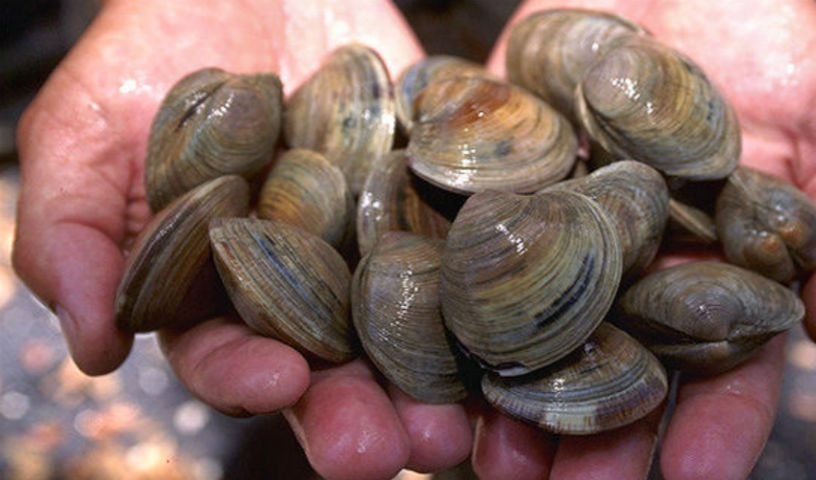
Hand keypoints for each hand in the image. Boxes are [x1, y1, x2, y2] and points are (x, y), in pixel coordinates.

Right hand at [13, 1, 472, 478]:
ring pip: (412, 339)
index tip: (277, 381)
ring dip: (439, 389)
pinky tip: (520, 334)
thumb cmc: (155, 50)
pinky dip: (494, 297)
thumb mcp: (89, 125)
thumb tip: (91, 350)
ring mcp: (378, 253)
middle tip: (395, 450)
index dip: (246, 377)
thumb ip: (73, 230)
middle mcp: (306, 292)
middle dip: (361, 417)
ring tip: (462, 426)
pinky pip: (470, 257)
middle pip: (334, 373)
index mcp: (218, 293)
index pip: (228, 356)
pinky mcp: (436, 212)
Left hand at [482, 0, 815, 477]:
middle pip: (614, 375)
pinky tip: (429, 349)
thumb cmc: (770, 37)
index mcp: (717, 279)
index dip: (715, 431)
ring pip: (532, 335)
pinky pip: (467, 250)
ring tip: (490, 452)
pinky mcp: (494, 190)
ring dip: (512, 397)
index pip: (723, 373)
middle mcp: (631, 275)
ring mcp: (558, 238)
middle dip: (596, 439)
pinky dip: (447, 299)